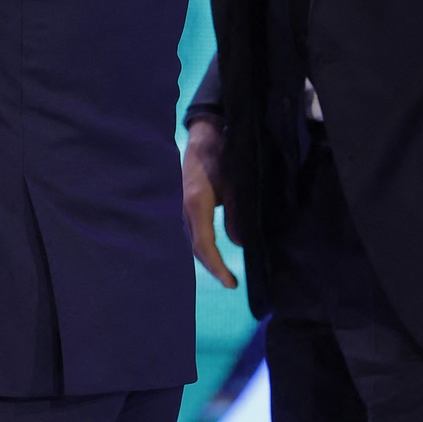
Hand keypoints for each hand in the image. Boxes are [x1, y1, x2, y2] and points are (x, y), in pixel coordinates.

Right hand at [182, 117, 240, 289]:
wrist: (203, 138)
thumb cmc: (221, 156)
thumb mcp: (234, 183)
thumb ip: (236, 214)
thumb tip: (239, 244)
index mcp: (195, 204)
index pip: (204, 245)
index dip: (217, 267)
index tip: (231, 283)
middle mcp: (184, 210)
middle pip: (196, 248)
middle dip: (212, 267)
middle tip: (231, 283)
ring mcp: (183, 208)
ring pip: (194, 240)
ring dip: (208, 258)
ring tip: (225, 272)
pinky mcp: (187, 206)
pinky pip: (194, 232)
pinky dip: (204, 246)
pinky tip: (214, 252)